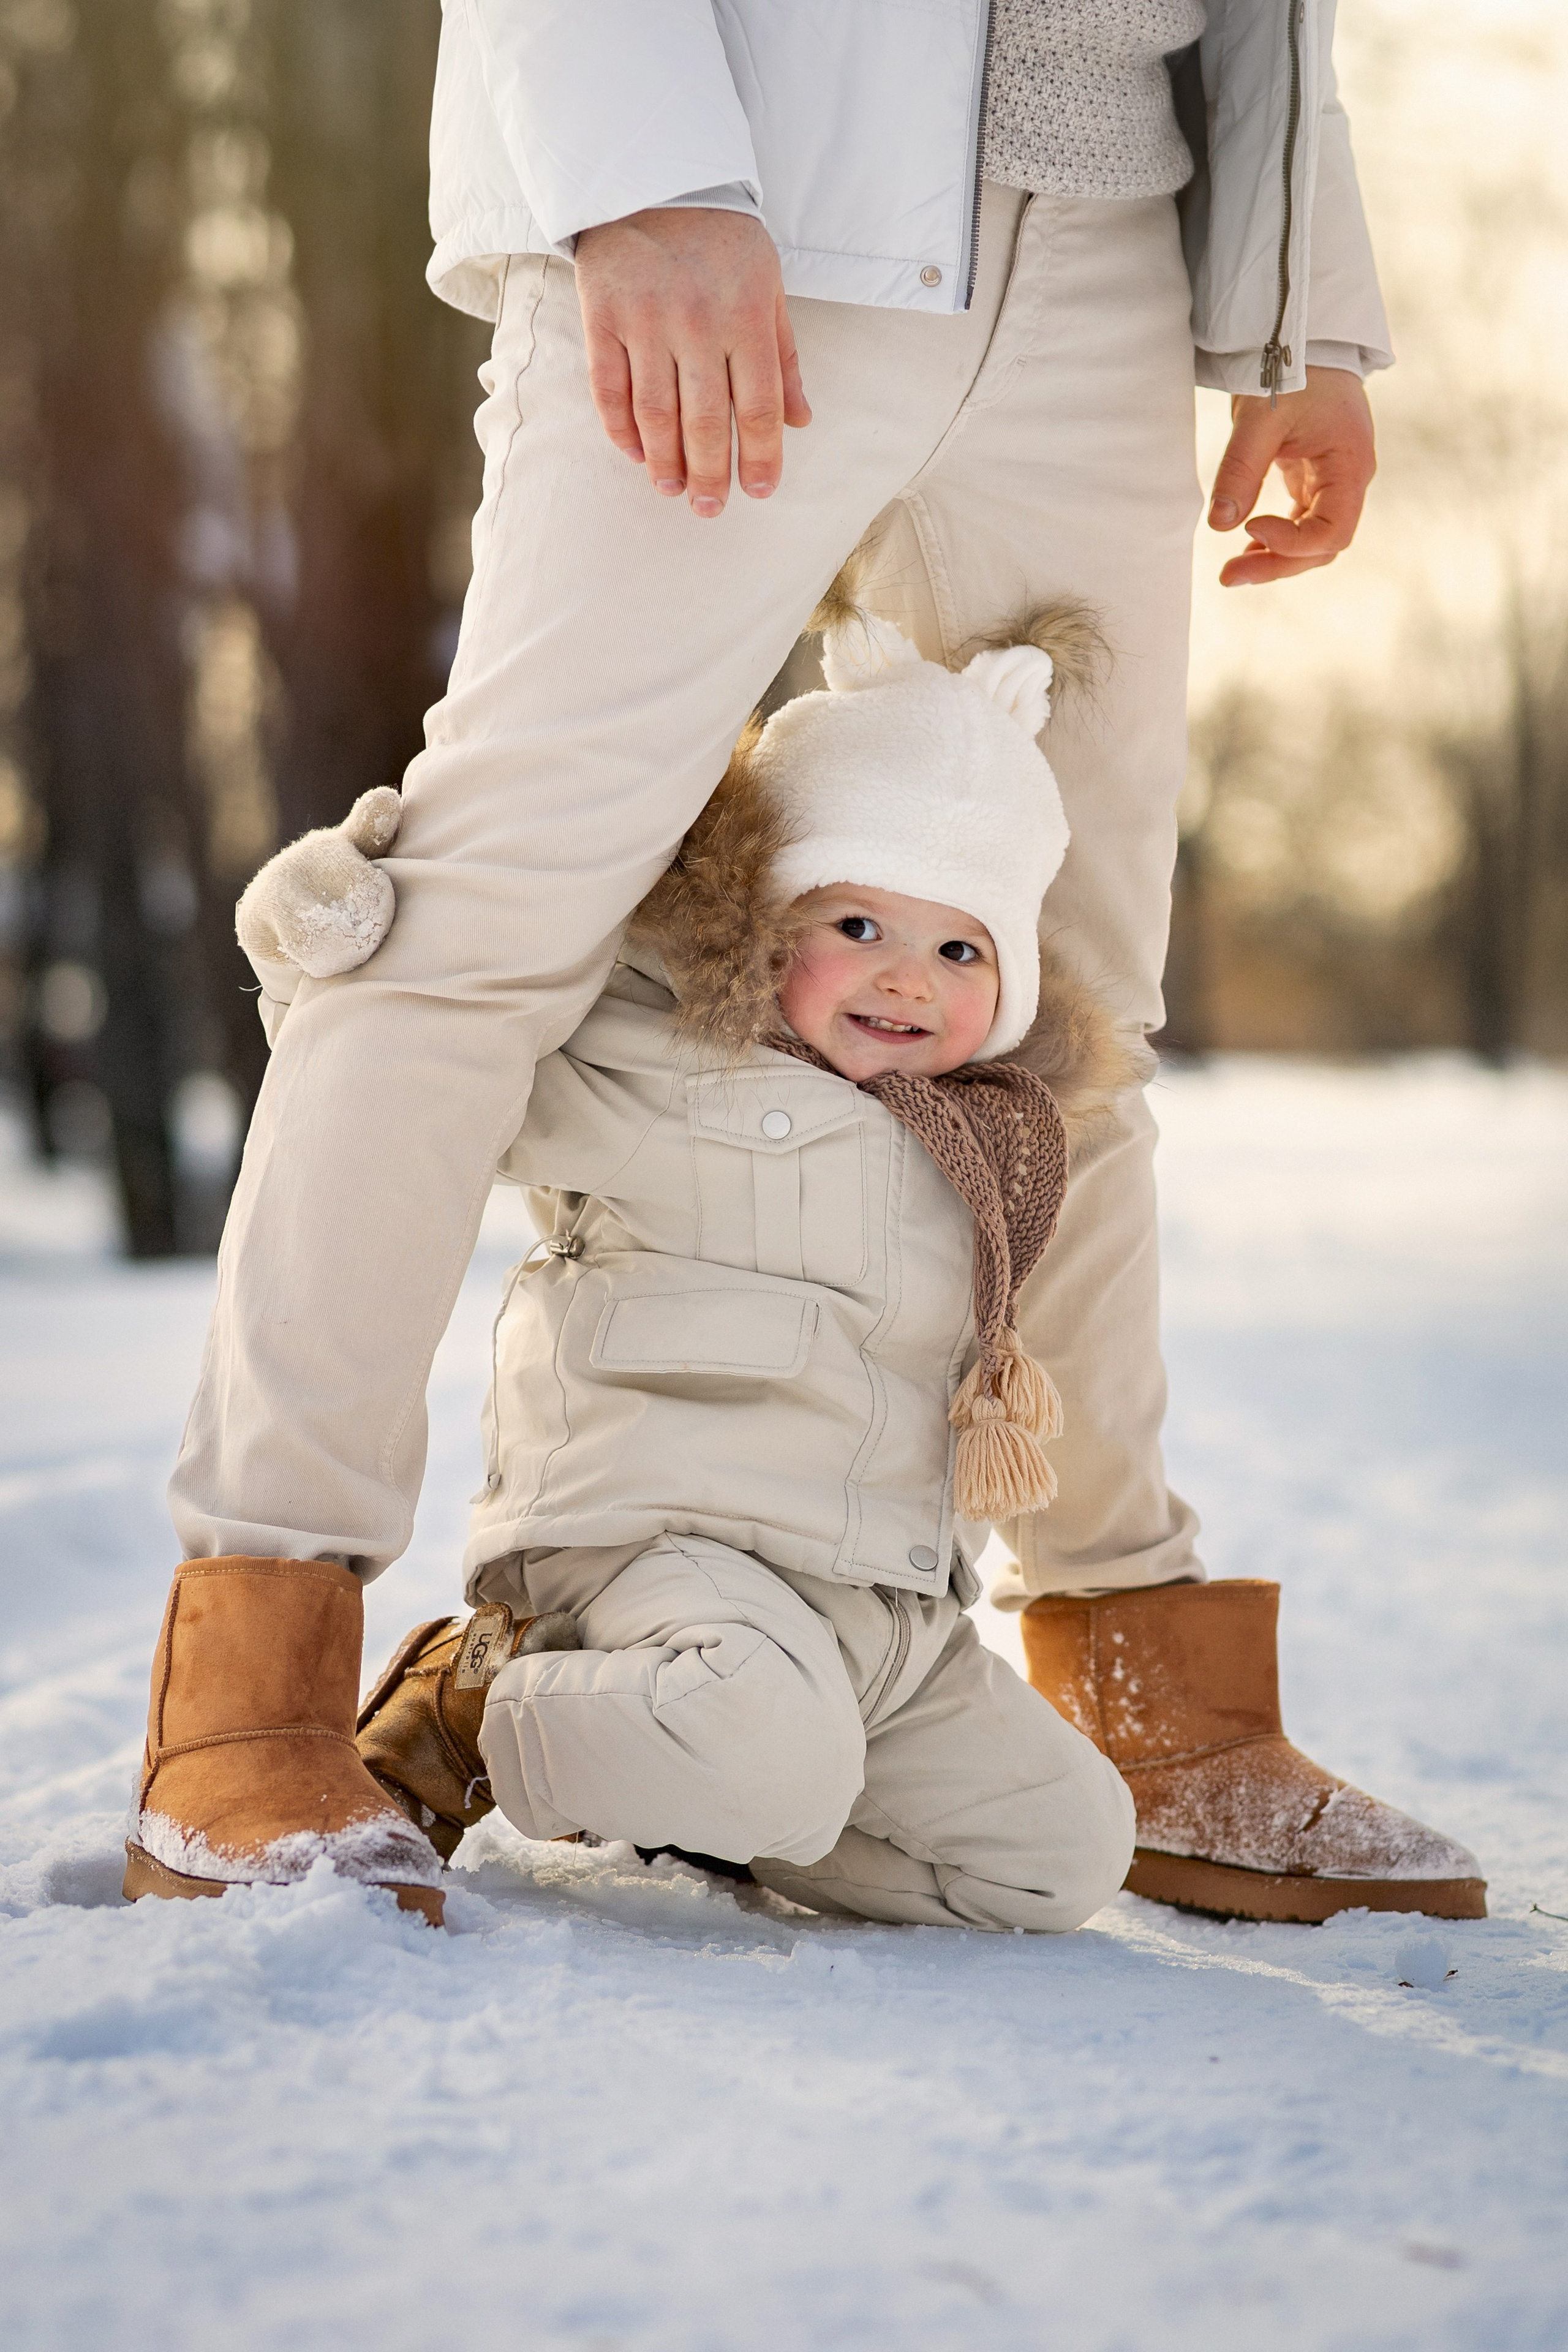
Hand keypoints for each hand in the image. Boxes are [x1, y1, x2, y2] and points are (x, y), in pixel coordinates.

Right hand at [575, 206, 810, 517]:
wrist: (651, 175)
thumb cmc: (720, 237)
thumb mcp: (768, 285)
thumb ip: (783, 356)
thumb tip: (799, 421)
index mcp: (746, 316)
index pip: (758, 407)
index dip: (760, 456)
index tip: (759, 491)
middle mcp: (697, 322)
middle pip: (705, 421)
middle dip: (710, 474)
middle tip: (710, 508)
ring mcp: (645, 320)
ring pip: (655, 414)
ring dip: (665, 462)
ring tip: (672, 489)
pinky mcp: (602, 315)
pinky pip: (609, 388)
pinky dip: (621, 428)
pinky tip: (635, 453)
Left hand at [1207, 366, 1375, 585]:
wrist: (1302, 339)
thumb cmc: (1291, 368)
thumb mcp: (1260, 417)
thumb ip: (1241, 469)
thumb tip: (1219, 525)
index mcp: (1351, 465)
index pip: (1333, 530)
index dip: (1292, 543)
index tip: (1250, 529)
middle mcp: (1349, 480)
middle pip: (1323, 545)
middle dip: (1278, 564)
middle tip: (1228, 576)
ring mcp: (1333, 482)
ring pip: (1312, 540)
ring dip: (1275, 558)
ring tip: (1233, 571)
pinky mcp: (1314, 480)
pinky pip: (1302, 523)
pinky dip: (1276, 539)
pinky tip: (1246, 548)